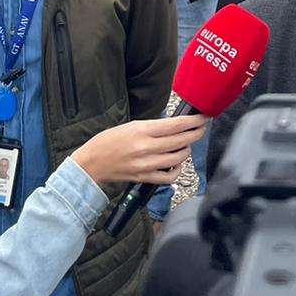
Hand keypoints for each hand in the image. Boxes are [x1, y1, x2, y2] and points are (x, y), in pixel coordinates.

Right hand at [70, 114, 208, 184]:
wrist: (92, 162)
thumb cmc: (108, 141)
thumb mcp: (131, 125)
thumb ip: (152, 126)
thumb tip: (174, 125)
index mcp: (142, 131)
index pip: (176, 125)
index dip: (193, 121)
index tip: (203, 117)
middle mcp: (146, 147)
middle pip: (181, 140)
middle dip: (196, 133)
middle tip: (201, 128)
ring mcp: (146, 164)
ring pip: (178, 158)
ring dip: (187, 150)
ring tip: (187, 144)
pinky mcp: (144, 178)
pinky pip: (168, 176)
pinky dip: (177, 170)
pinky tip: (177, 163)